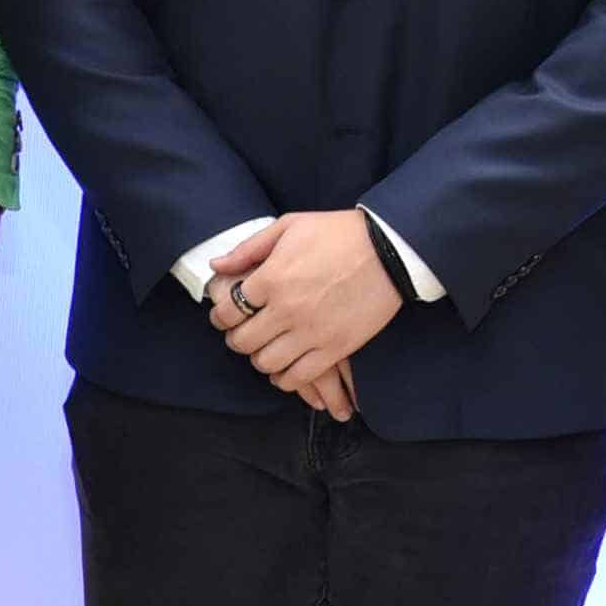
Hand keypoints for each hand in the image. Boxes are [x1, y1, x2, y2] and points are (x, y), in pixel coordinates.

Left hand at [207, 211, 399, 398]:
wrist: (389, 250)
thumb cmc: (338, 233)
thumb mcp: (289, 226)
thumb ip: (249, 249)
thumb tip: (216, 266)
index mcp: (271, 278)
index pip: (228, 311)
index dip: (220, 317)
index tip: (224, 317)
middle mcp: (287, 309)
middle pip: (242, 341)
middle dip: (236, 339)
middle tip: (242, 333)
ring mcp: (312, 332)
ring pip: (267, 363)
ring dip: (259, 358)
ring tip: (264, 349)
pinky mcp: (336, 348)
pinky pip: (299, 377)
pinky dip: (285, 378)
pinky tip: (285, 367)